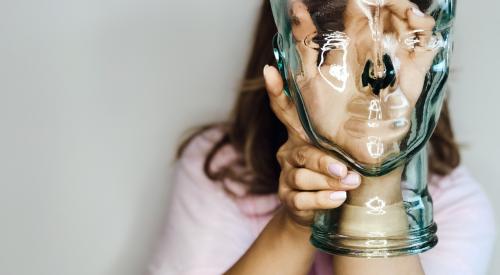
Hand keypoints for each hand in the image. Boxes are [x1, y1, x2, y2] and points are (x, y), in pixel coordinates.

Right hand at [263, 65, 361, 228]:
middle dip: (323, 162)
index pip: (284, 110)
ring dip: (328, 181)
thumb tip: (388, 118)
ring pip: (302, 176)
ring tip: (350, 184)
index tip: (270, 70)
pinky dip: (321, 199)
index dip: (276, 91)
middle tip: (346, 170)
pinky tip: (338, 198)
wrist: (319, 213)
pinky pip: (301, 198)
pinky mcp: (287, 197)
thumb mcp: (344, 153)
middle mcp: (289, 152)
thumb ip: (352, 138)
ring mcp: (286, 175)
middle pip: (301, 152)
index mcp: (301, 135)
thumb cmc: (338, 175)